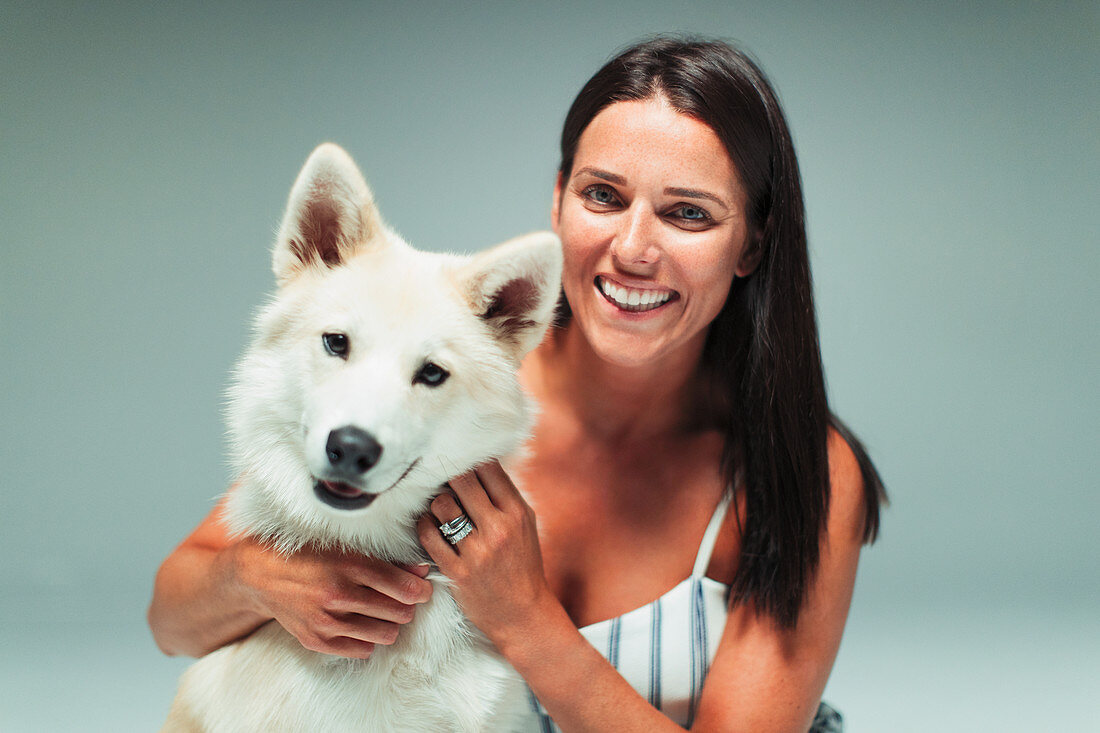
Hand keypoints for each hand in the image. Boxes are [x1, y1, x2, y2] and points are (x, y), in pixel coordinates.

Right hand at [231, 536, 432, 658]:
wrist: (261, 574)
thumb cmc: (308, 554)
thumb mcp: (346, 548)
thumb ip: (386, 560)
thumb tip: (422, 571)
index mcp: (348, 565)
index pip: (404, 587)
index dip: (421, 589)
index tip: (422, 588)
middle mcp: (338, 595)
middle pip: (400, 613)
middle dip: (406, 606)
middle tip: (400, 598)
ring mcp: (326, 621)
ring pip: (386, 634)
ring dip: (389, 623)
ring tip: (381, 611)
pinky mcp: (317, 641)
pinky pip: (363, 650)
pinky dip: (368, 638)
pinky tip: (360, 623)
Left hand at [417, 460, 553, 643]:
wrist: (522, 614)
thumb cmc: (522, 564)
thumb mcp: (525, 525)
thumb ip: (504, 495)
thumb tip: (476, 462)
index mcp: (517, 513)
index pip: (488, 468)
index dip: (470, 461)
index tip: (461, 463)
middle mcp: (498, 529)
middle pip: (462, 480)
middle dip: (450, 477)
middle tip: (445, 482)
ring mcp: (477, 551)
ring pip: (441, 504)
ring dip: (436, 503)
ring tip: (441, 509)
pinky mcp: (457, 572)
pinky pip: (428, 535)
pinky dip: (425, 526)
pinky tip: (431, 527)